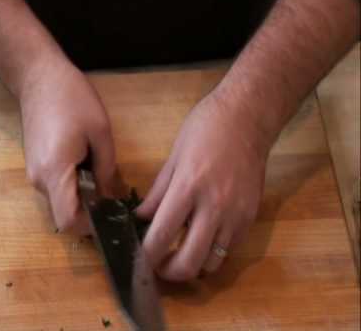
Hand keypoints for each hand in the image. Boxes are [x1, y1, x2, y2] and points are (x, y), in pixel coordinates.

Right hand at [18, 56, 115, 234]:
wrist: (39, 77)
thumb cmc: (72, 99)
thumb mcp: (100, 134)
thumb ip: (107, 171)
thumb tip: (112, 199)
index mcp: (54, 172)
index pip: (67, 221)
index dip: (90, 227)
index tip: (110, 215)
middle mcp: (39, 180)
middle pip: (64, 213)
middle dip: (90, 210)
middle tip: (114, 194)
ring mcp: (34, 173)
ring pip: (60, 200)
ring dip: (82, 196)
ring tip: (100, 172)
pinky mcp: (35, 165)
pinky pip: (56, 187)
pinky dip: (73, 185)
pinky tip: (86, 164)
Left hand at [137, 91, 268, 280]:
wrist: (248, 118)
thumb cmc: (205, 129)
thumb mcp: (174, 157)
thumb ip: (157, 193)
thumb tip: (142, 218)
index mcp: (188, 188)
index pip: (161, 235)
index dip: (146, 255)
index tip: (138, 258)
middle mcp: (214, 207)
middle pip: (190, 263)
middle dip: (168, 272)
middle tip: (158, 264)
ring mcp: (236, 215)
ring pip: (213, 263)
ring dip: (193, 264)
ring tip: (181, 250)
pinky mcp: (251, 216)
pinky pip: (229, 249)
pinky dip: (212, 250)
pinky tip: (203, 236)